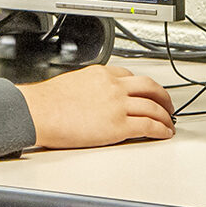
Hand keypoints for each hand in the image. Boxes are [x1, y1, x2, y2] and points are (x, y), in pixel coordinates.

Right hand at [17, 64, 174, 147]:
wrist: (37, 112)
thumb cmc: (46, 101)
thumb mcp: (71, 82)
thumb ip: (89, 86)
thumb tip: (93, 96)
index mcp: (100, 73)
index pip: (130, 76)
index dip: (142, 86)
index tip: (146, 92)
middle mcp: (113, 86)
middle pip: (150, 87)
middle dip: (163, 96)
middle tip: (167, 105)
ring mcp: (118, 105)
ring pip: (154, 106)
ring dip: (165, 116)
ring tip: (168, 123)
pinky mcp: (119, 125)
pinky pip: (149, 126)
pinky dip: (161, 130)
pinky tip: (163, 133)